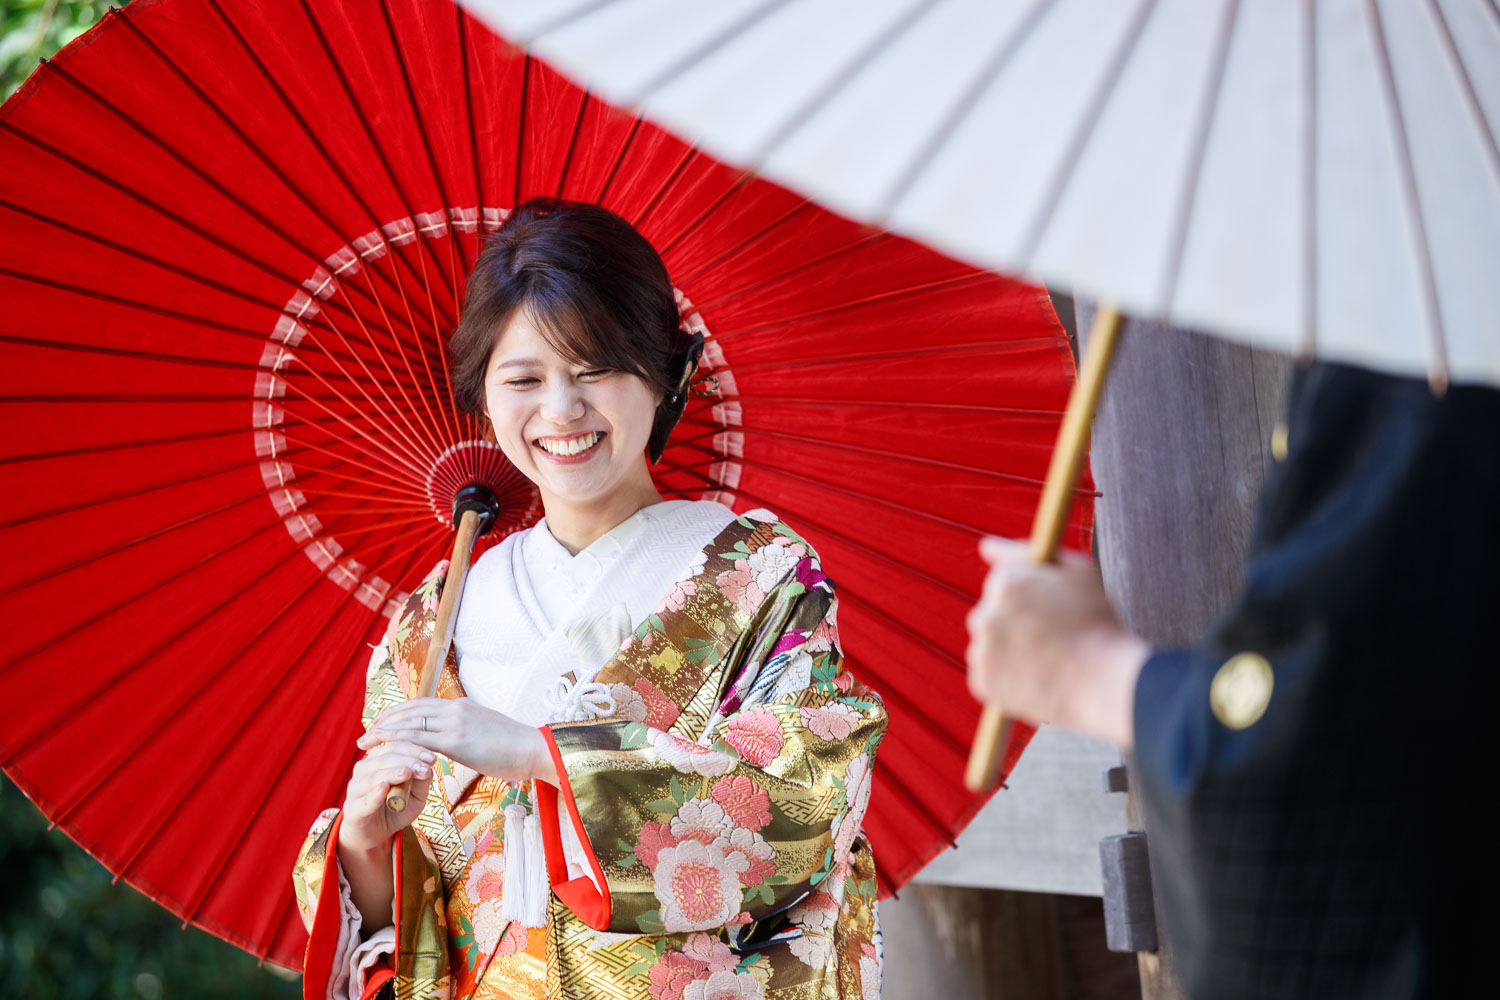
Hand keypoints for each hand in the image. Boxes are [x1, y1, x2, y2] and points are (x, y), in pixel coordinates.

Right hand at [337, 739, 433, 853]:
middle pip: (384, 758)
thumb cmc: (396, 808)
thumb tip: (428, 767)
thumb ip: (421, 781)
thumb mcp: (415, 795)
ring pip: (372, 777)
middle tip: (425, 765)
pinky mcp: (352, 810)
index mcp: (377, 760)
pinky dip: (373, 794)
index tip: (433, 757)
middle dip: (406, 759)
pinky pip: (363, 801)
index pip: (394, 746)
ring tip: (407, 772)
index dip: (413, 749)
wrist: (374, 834)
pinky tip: (384, 788)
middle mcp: (363, 770)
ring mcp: (355, 790)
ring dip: (391, 773)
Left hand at [358, 697, 556, 784]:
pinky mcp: (457, 740)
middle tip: (367, 730)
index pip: (423, 704)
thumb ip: (467, 732)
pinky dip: (398, 741)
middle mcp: (456, 709)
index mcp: (462, 706)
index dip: (400, 712)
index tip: (383, 721)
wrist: (534, 749)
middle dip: (386, 719)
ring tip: (367, 740)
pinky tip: (384, 747)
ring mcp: (456, 722)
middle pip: (411, 709)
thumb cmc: (515, 748)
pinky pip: (419, 738)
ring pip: (411, 722)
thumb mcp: (487, 732)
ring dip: (385, 730)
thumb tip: (456, 741)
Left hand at [964, 536, 1147, 747]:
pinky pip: (989, 671)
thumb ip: (1025, 551)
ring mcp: (982, 651)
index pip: (1003, 578)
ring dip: (1007, 645)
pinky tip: (1035, 675)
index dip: (1030, 592)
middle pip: (991, 610)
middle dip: (1014, 618)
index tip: (1050, 608)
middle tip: (1049, 634)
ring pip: (989, 641)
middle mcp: (984, 615)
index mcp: (1005, 583)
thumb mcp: (1076, 572)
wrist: (1105, 682)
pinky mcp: (984, 682)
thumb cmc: (1097, 622)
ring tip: (1045, 656)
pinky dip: (1005, 674)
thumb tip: (985, 546)